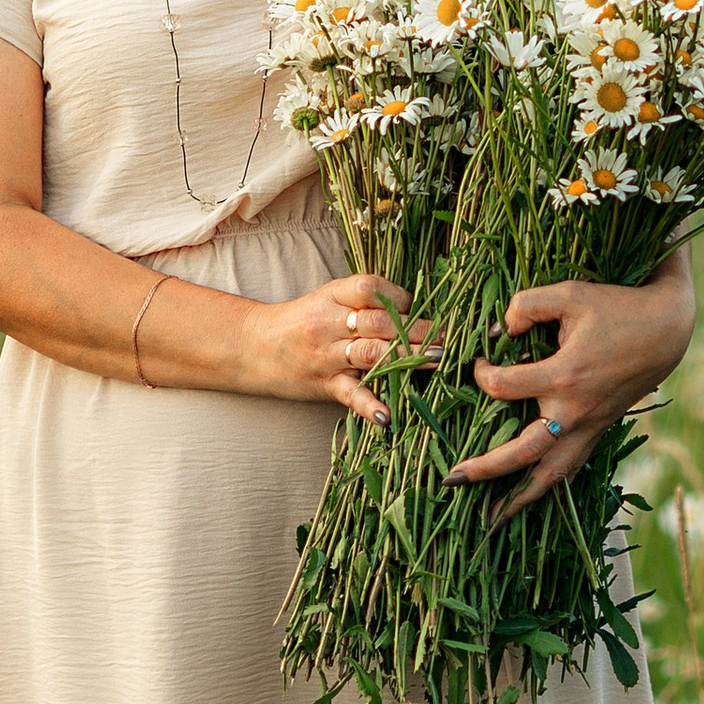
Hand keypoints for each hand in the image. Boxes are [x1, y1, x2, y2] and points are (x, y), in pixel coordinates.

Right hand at [243, 273, 436, 426]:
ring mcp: (326, 355)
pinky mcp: (323, 384)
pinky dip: (370, 405)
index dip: (398, 296)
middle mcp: (329, 323)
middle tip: (450, 336)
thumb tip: (415, 309)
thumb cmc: (302, 321)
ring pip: (370, 353)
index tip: (418, 306)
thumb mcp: (328, 300)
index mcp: (332, 296)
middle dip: (416, 329)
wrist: (254, 346)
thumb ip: (365, 303)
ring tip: (438, 360)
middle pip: (378, 322)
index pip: (369, 288)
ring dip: (407, 356)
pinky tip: (389, 416)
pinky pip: (350, 394)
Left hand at [446, 249, 697, 512]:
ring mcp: (589, 426)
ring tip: (490, 519)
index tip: (478, 362)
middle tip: (450, 479)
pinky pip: (570, 468)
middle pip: (522, 452)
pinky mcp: (599, 431)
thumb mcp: (570, 293)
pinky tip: (529, 498)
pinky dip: (548, 486)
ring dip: (518, 497)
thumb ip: (526, 305)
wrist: (665, 331)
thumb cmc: (616, 308)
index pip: (503, 387)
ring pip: (550, 474)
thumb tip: (498, 330)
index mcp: (564, 376)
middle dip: (485, 469)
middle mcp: (575, 411)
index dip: (481, 375)